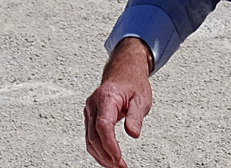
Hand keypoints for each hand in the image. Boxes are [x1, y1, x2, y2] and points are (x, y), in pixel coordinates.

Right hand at [84, 37, 154, 167]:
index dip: (110, 144)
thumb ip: (136, 116)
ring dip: (101, 156)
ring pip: (90, 139)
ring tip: (115, 165)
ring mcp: (90, 111)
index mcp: (106, 97)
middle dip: (106, 155)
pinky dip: (98, 149)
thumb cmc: (132, 83)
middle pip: (94, 136)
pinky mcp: (90, 117)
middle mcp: (93, 104)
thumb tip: (133, 133)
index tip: (118, 158)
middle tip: (120, 166)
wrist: (124, 72)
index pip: (103, 125)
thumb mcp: (141, 98)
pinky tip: (108, 157)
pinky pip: (91, 137)